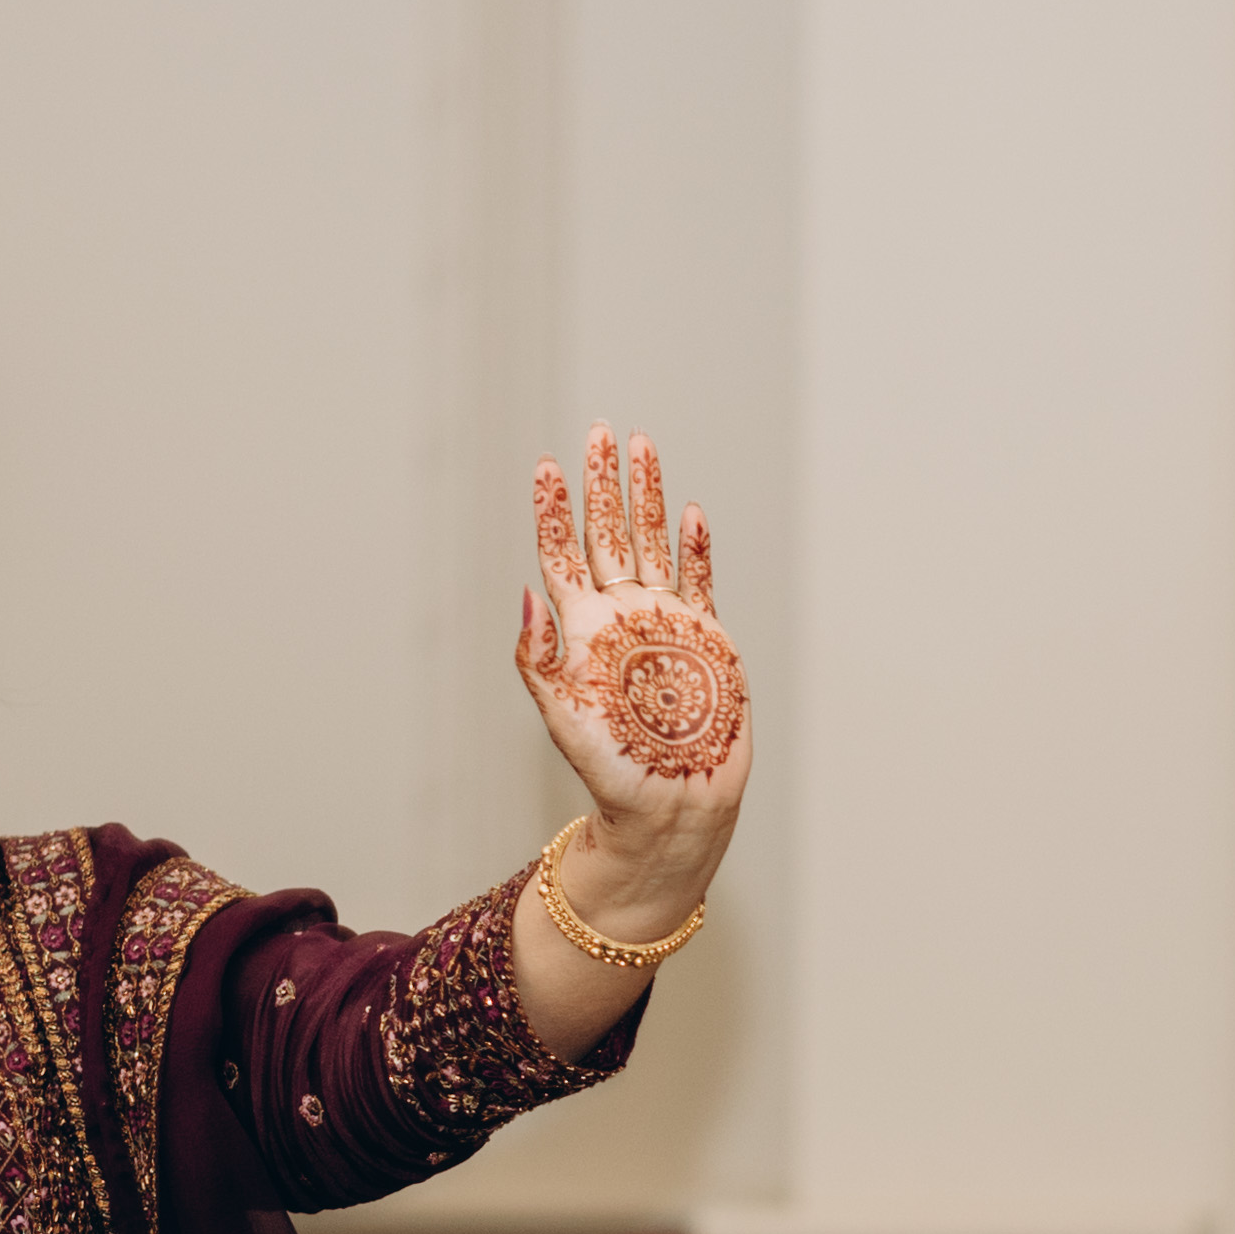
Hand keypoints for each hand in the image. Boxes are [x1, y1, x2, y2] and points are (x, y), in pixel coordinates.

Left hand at [511, 425, 748, 945]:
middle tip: (599, 429)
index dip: (555, 508)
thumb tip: (528, 592)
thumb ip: (541, 656)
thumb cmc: (612, 771)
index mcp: (582, 628)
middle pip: (609, 532)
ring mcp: (665, 622)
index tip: (546, 464)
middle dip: (604, 481)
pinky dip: (696, 548)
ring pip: (653, 542)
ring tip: (642, 446)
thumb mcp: (561, 715)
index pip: (563, 553)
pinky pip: (700, 582)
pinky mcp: (706, 640)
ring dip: (647, 496)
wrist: (672, 804)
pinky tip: (691, 514)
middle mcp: (622, 615)